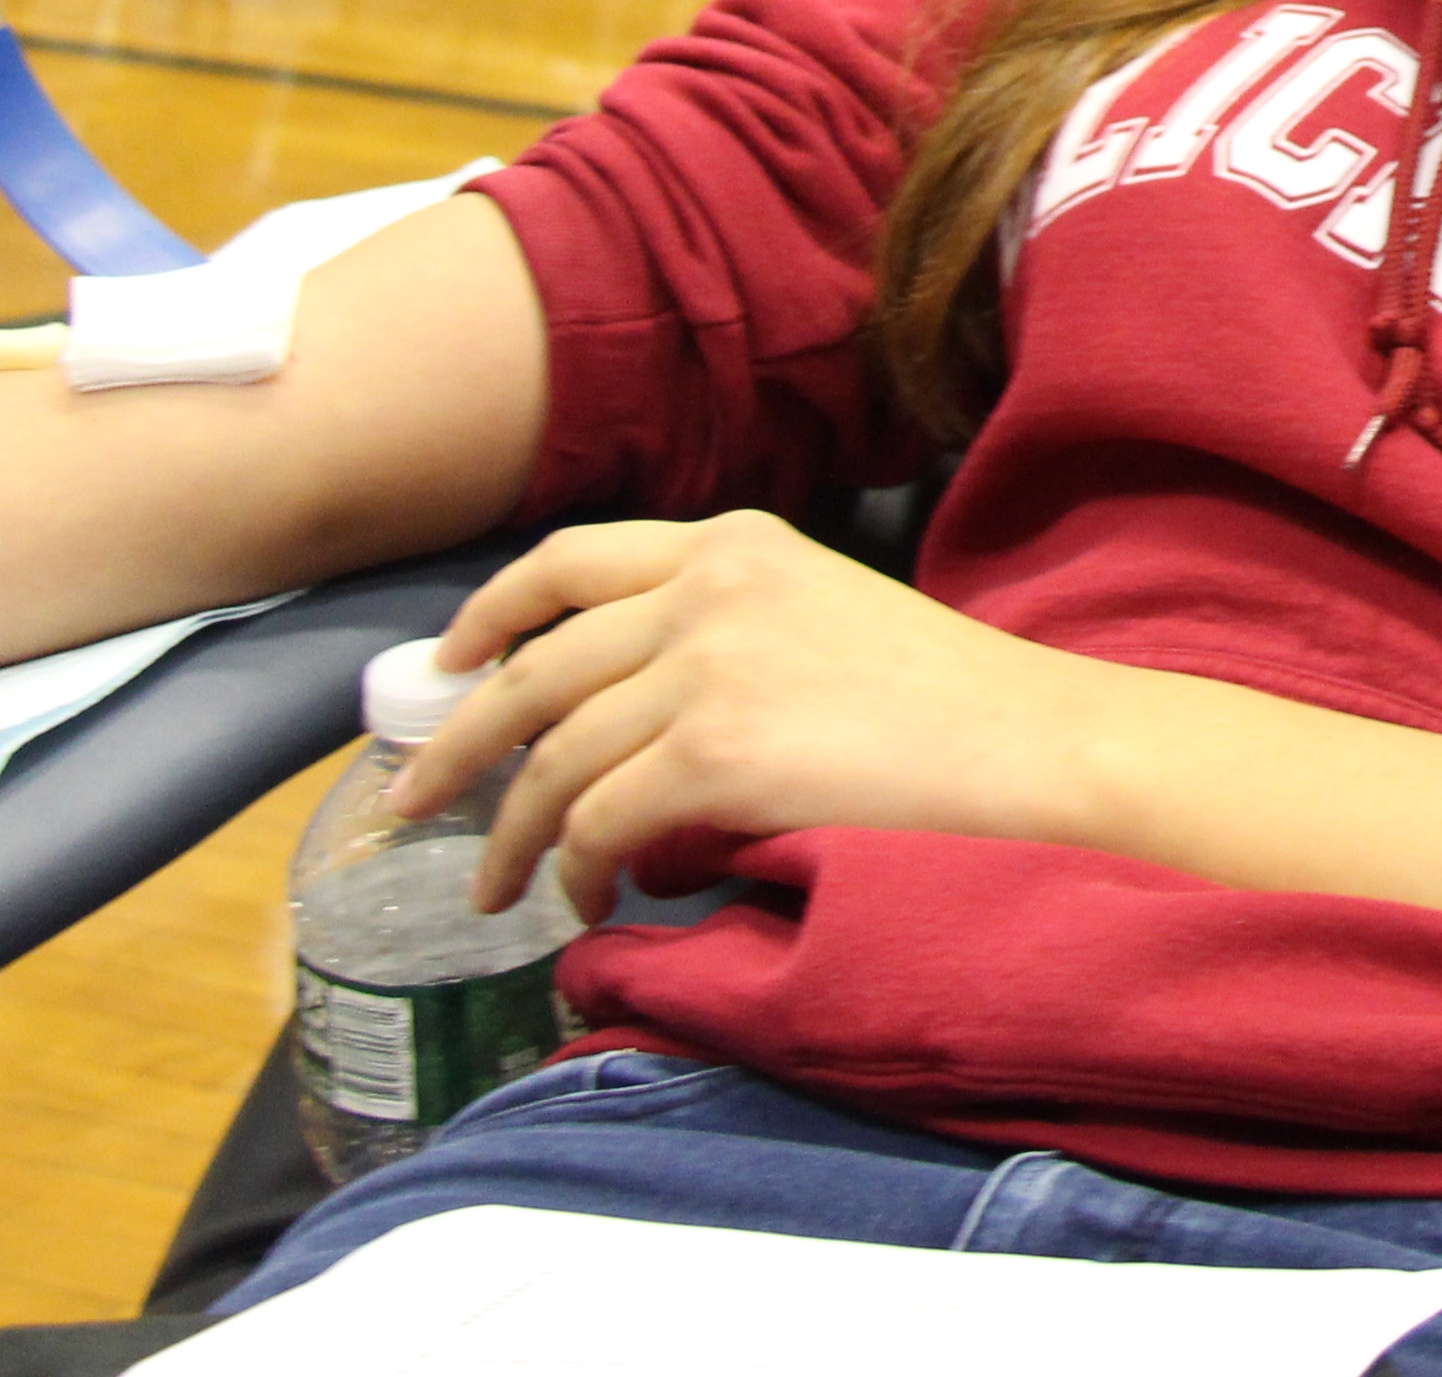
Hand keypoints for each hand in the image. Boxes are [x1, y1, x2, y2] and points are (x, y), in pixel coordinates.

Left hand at [400, 511, 1113, 923]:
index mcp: (733, 541)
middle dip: (457, 746)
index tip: (447, 663)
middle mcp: (707, 587)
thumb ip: (719, 629)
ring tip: (499, 888)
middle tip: (413, 804)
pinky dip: (577, 871)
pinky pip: (599, 822)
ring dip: (513, 834)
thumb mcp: (822, 610)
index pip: (568, 562)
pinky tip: (588, 900)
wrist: (1028, 735)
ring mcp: (707, 666)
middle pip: (533, 667)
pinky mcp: (717, 750)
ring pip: (553, 759)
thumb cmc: (947, 693)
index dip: (489, 614)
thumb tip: (617, 721)